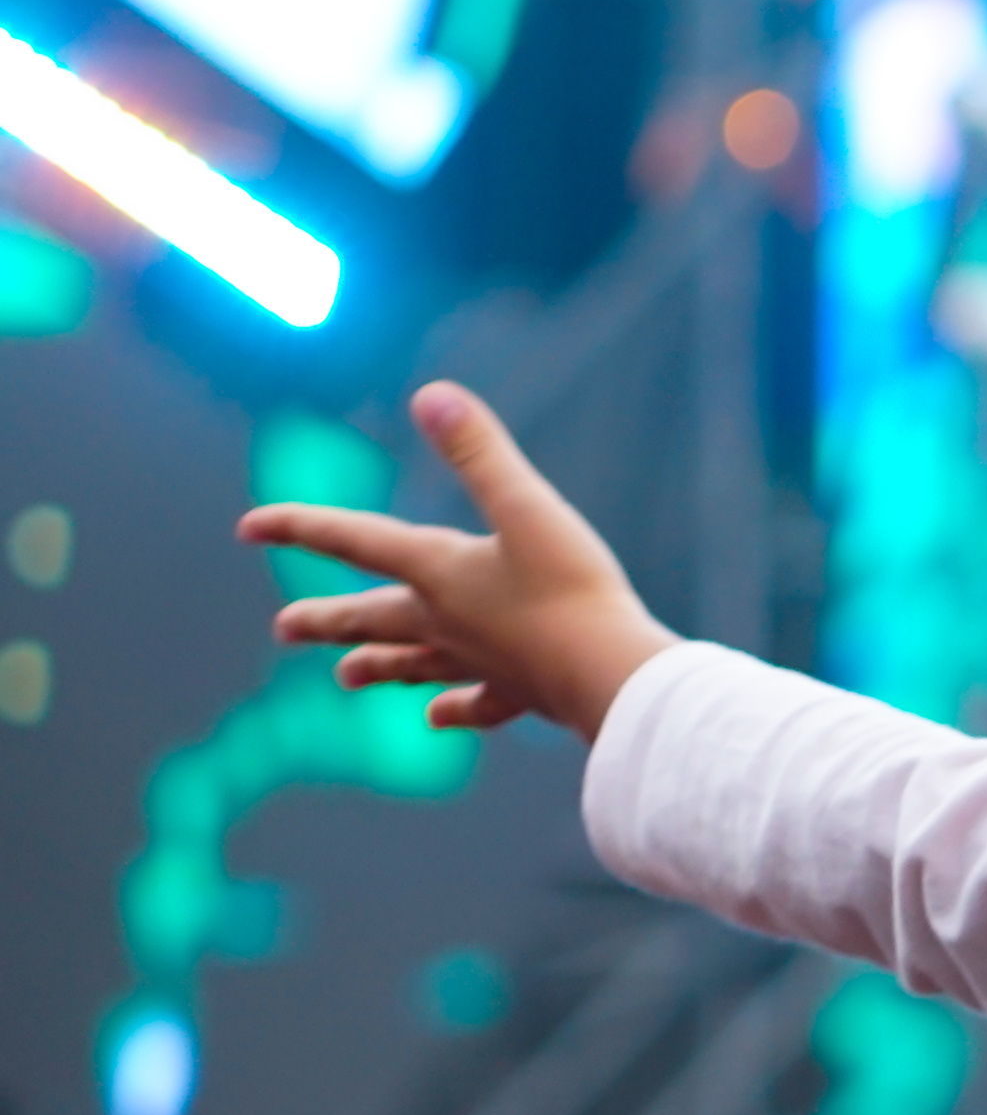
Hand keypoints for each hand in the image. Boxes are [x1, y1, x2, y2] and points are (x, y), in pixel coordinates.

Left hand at [243, 381, 679, 738]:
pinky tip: (438, 717)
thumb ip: (480, 453)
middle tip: (283, 627)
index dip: (301, 526)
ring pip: (414, 664)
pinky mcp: (520, 691)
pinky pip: (477, 703)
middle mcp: (446, 622)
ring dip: (377, 667)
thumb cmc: (571, 588)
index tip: (248, 526)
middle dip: (327, 619)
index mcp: (440, 573)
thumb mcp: (527, 508)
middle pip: (373, 618)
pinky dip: (455, 709)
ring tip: (343, 677)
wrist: (611, 672)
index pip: (356, 542)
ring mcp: (480, 662)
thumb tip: (431, 397)